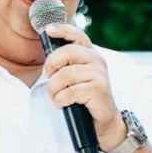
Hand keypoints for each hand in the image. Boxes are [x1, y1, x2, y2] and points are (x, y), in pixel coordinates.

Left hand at [41, 23, 125, 148]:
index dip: (63, 29)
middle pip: (67, 52)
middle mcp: (97, 61)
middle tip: (47, 77)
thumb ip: (66, 65)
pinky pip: (70, 91)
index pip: (78, 35)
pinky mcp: (98, 89)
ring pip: (65, 74)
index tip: (48, 30)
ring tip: (54, 97)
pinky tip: (61, 104)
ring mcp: (99, 75)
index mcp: (91, 55)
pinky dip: (60, 100)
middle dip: (51, 65)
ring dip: (53, 89)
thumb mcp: (76, 78)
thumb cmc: (86, 100)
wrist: (104, 123)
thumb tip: (47, 60)